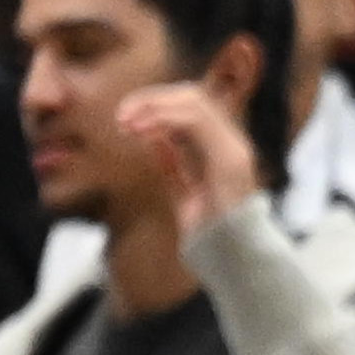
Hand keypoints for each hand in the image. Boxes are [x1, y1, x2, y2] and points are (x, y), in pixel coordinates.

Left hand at [113, 77, 266, 238]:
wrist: (233, 258)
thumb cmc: (211, 232)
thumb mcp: (184, 191)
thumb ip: (173, 163)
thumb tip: (152, 138)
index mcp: (221, 147)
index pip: (190, 106)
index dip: (156, 104)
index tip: (125, 119)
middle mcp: (231, 141)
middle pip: (191, 96)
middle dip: (151, 99)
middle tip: (121, 116)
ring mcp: (234, 147)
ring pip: (194, 102)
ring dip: (155, 106)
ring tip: (127, 122)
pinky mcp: (230, 157)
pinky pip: (196, 121)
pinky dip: (165, 120)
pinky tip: (142, 131)